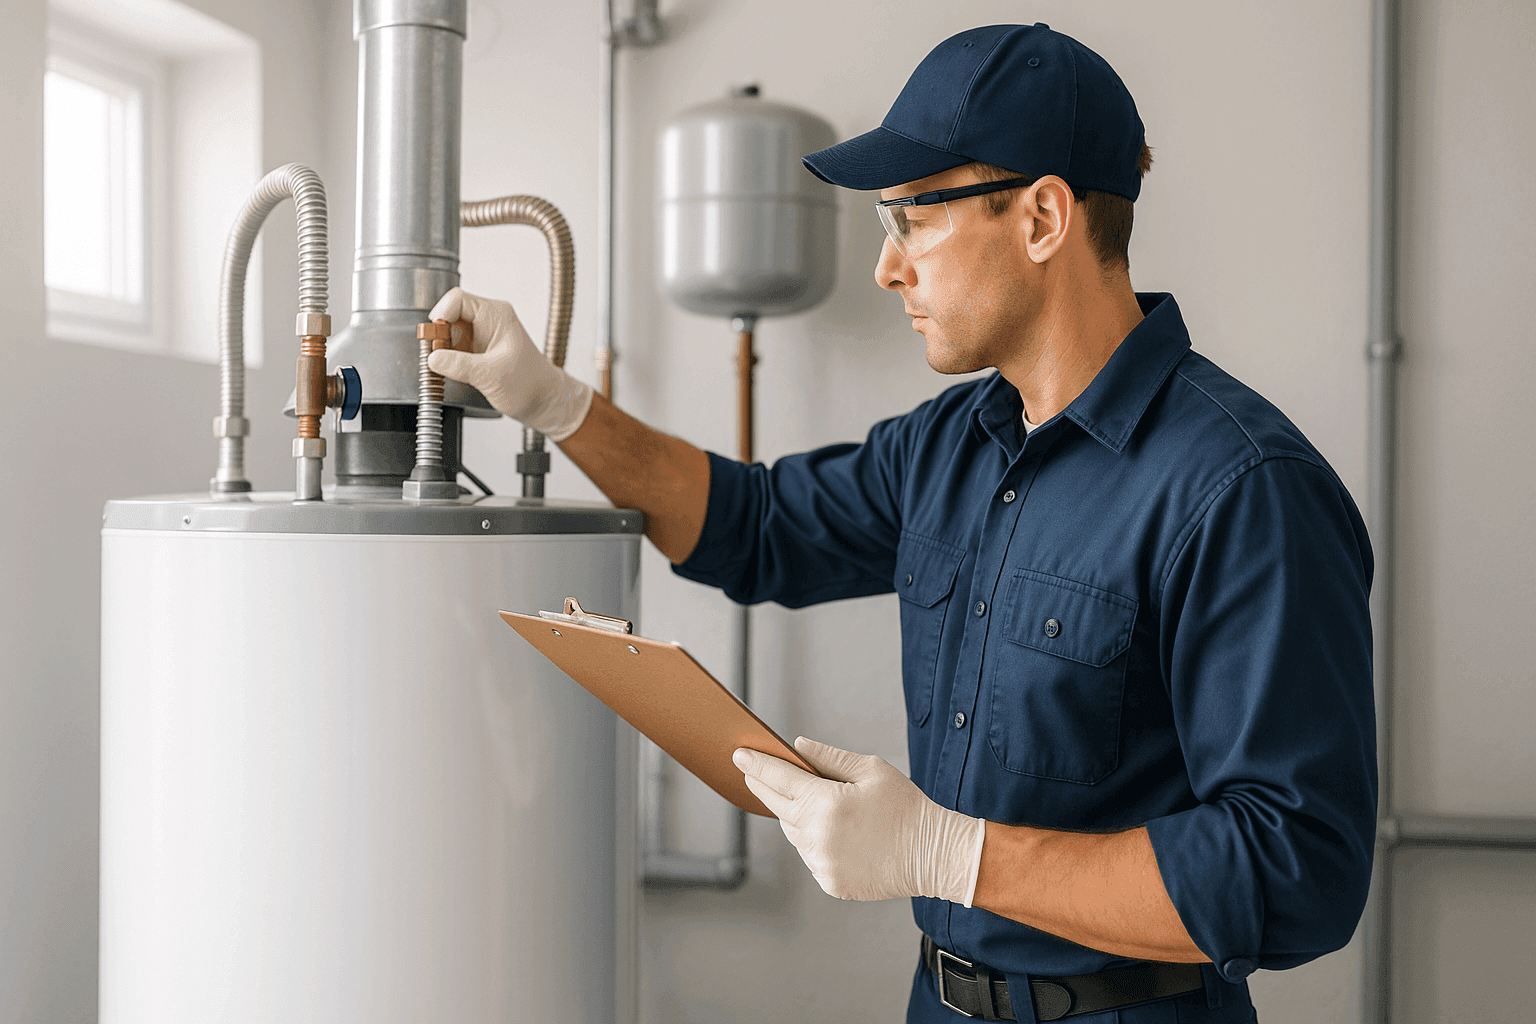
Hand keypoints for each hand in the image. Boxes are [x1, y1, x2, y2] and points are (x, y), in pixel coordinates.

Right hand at [426, 287, 592, 440]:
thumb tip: (432, 358)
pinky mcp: (478, 350)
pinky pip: (454, 348)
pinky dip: (449, 359)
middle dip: (440, 336)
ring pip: (449, 333)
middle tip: (439, 357)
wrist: (543, 402)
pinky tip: (454, 372)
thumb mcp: (491, 375)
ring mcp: (482, 335)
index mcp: (496, 315)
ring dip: (443, 350)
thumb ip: (460, 365)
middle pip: (449, 316)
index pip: (458, 299)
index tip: (434, 336)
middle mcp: (488, 320)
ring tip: (450, 368)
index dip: (441, 315)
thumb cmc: (530, 384)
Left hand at [733, 737, 985, 904]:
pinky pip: (809, 855)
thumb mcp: (870, 770)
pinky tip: (829, 830)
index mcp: (827, 803)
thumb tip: (797, 747)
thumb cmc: (906, 807)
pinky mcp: (829, 882)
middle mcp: (818, 835)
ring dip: (792, 815)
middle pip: (778, 806)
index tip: (739, 755)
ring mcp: (822, 863)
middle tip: (752, 773)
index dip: (757, 765)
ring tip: (803, 800)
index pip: (779, 779)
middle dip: (763, 787)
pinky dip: (811, 840)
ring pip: (792, 832)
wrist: (932, 855)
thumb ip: (829, 757)